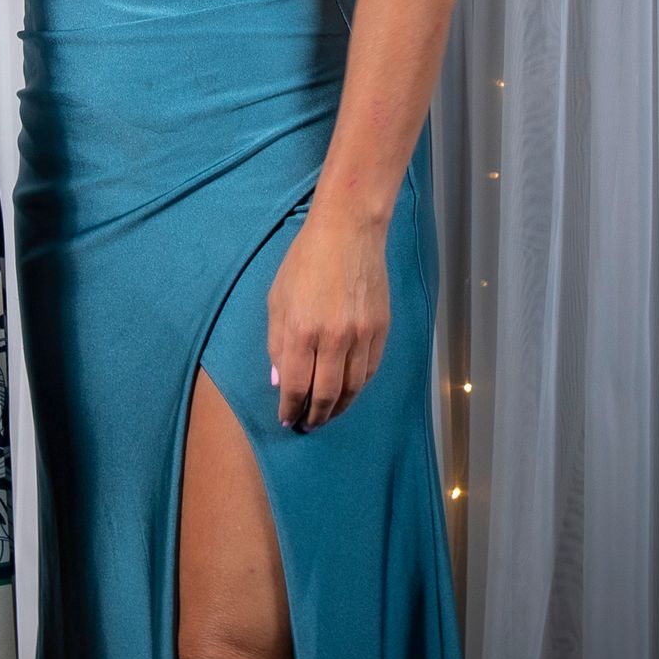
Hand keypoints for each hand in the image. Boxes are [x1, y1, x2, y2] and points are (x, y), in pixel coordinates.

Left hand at [267, 206, 389, 429]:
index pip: (297, 386)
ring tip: (327, 415)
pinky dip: (358, 386)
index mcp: (302, 329)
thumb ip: (277, 343)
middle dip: (315, 416)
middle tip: (307, 426)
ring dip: (339, 407)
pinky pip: (370, 370)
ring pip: (353, 388)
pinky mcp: (381, 329)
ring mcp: (362, 335)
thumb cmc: (305, 261)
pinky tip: (348, 391)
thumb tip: (280, 381)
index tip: (287, 420)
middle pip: (327, 394)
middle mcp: (334, 338)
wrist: (348, 232)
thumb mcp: (278, 298)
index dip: (291, 409)